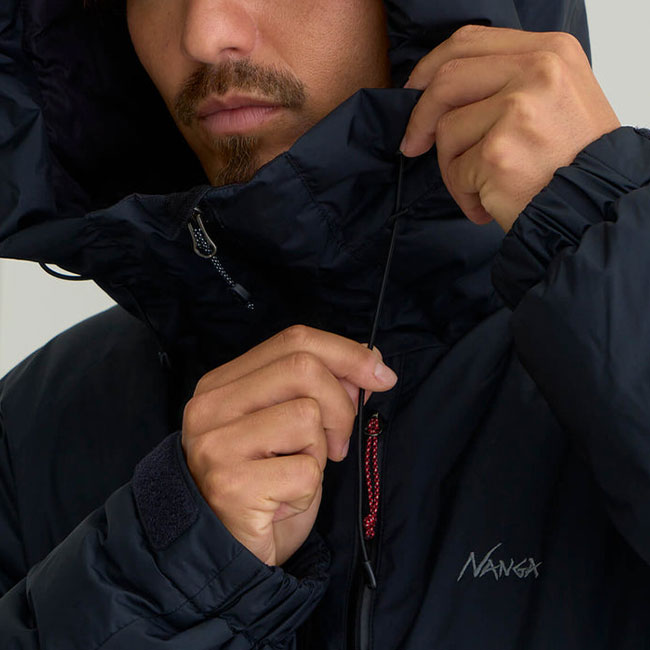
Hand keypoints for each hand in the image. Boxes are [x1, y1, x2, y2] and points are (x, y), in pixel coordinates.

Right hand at [180, 325, 397, 566]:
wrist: (228, 553)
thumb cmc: (266, 484)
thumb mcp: (292, 427)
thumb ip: (319, 388)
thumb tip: (370, 362)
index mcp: (222, 384)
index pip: (292, 341)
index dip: (346, 353)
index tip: (380, 375)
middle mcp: (209, 407)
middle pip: (303, 368)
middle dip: (340, 406)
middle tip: (337, 443)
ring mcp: (216, 445)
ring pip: (306, 416)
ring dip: (319, 453)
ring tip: (295, 475)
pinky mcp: (231, 485)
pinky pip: (305, 469)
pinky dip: (309, 490)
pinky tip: (285, 502)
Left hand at [400, 24, 620, 231]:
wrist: (595, 207)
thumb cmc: (572, 161)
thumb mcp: (557, 98)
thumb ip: (508, 80)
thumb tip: (440, 88)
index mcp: (550, 51)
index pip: (470, 41)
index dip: (430, 67)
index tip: (414, 91)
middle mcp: (537, 72)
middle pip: (447, 80)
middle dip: (421, 117)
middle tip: (413, 145)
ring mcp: (518, 112)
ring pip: (447, 131)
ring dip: (454, 168)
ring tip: (485, 185)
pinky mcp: (499, 154)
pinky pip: (455, 172)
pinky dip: (466, 195)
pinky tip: (493, 202)